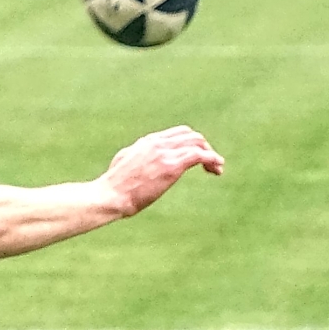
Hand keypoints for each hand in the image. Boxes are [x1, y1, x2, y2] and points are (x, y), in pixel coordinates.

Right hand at [97, 125, 223, 215]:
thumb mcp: (124, 162)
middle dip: (203, 146)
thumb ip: (137, 156)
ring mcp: (165, 153)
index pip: (177, 134)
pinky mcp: (171, 166)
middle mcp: (157, 143)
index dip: (191, 143)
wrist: (111, 195)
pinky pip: (199, 156)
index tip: (197, 157)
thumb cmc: (114, 186)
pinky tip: (217, 168)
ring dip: (210, 154)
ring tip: (216, 168)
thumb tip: (141, 158)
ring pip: (198, 143)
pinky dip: (212, 159)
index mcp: (147, 141)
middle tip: (210, 163)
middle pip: (190, 135)